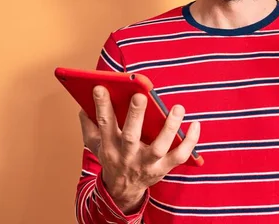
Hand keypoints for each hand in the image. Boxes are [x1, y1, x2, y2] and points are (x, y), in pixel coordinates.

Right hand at [79, 86, 199, 213]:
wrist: (123, 190)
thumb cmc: (112, 158)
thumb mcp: (95, 145)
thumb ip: (89, 125)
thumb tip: (83, 105)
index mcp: (110, 146)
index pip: (105, 124)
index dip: (102, 106)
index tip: (101, 87)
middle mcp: (128, 156)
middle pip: (131, 137)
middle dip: (135, 116)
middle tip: (140, 95)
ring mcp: (147, 163)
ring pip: (159, 147)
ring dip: (170, 127)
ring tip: (178, 107)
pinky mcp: (164, 168)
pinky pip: (180, 155)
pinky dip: (190, 141)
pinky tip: (195, 124)